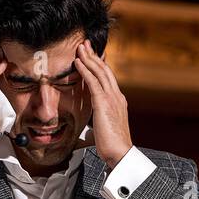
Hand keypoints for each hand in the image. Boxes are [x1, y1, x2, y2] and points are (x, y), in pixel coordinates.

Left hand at [73, 39, 132, 166]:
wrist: (120, 153)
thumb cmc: (113, 146)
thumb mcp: (105, 129)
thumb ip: (100, 122)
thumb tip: (92, 128)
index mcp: (118, 101)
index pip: (108, 79)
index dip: (100, 65)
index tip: (92, 56)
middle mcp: (117, 96)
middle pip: (105, 70)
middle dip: (94, 56)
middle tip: (85, 44)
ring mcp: (112, 98)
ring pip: (99, 72)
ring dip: (88, 58)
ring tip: (80, 48)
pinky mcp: (103, 103)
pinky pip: (93, 82)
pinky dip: (85, 71)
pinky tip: (78, 63)